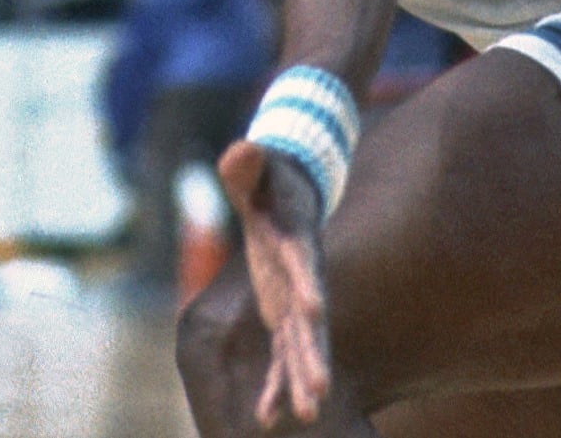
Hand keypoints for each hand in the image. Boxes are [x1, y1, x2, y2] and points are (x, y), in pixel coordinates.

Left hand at [217, 138, 332, 429]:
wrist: (290, 194)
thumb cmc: (270, 179)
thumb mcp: (257, 167)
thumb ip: (246, 164)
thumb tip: (242, 150)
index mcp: (296, 241)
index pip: (303, 263)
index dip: (307, 282)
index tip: (314, 307)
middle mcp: (301, 279)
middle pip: (310, 321)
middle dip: (313, 354)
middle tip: (318, 389)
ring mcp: (294, 302)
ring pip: (300, 348)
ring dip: (301, 380)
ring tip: (308, 414)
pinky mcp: (282, 316)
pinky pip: (278, 356)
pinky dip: (274, 385)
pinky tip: (266, 416)